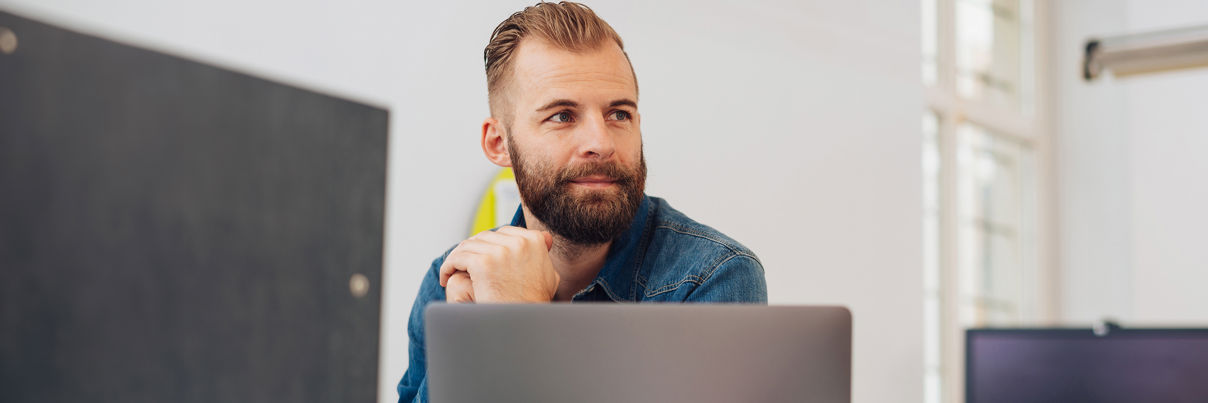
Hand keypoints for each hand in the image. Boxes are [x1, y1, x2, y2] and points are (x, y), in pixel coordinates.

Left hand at [439, 226, 557, 302]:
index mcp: (534, 241)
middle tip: (463, 265)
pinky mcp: (484, 263)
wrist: (524, 325)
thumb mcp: (548, 275)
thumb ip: (543, 254)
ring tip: (453, 271)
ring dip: (457, 258)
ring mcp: (501, 252)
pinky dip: (448, 266)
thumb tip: (545, 238)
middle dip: (472, 251)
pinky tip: (447, 277)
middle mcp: (519, 242)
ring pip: (468, 246)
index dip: (490, 244)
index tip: (481, 256)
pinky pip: (458, 258)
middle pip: (485, 237)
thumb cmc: (533, 304)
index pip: (504, 232)